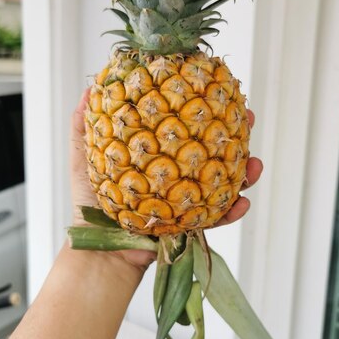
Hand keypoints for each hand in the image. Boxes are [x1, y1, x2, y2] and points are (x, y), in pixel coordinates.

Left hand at [70, 89, 262, 267]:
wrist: (95, 248)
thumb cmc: (89, 204)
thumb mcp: (85, 158)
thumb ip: (84, 126)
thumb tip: (87, 90)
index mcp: (161, 154)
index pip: (188, 127)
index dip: (205, 109)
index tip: (219, 92)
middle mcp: (178, 173)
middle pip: (214, 149)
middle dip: (236, 134)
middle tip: (249, 120)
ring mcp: (188, 199)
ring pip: (225, 181)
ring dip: (246, 172)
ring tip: (255, 165)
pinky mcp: (191, 225)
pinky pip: (218, 217)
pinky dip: (232, 211)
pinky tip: (241, 202)